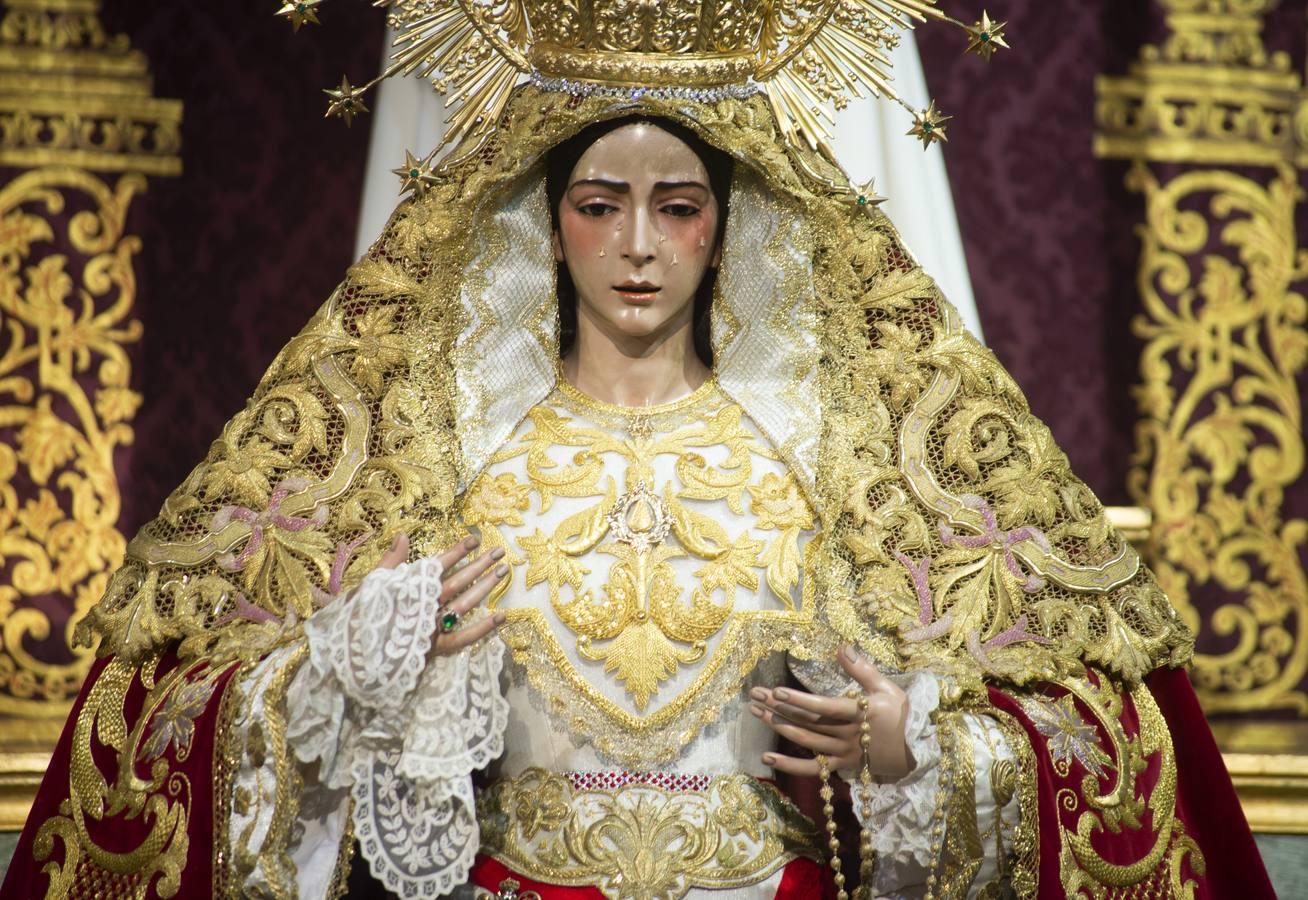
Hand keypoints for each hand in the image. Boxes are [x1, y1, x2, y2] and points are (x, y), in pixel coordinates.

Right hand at [373, 533, 507, 654]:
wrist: (352, 653)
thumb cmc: (360, 614)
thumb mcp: (372, 584)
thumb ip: (391, 560)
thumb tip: (403, 535)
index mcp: (409, 587)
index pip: (438, 565)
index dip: (457, 552)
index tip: (475, 540)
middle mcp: (424, 605)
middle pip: (457, 582)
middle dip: (479, 565)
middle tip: (499, 551)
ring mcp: (432, 627)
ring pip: (464, 605)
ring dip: (485, 587)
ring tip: (503, 572)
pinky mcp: (435, 648)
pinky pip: (463, 638)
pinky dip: (483, 628)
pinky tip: (502, 615)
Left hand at [750, 645, 911, 779]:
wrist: (916, 750)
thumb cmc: (900, 714)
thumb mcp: (886, 687)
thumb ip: (862, 669)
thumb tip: (841, 647)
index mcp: (859, 713)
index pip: (824, 707)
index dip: (800, 701)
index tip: (777, 691)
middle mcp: (848, 734)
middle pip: (808, 721)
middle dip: (779, 707)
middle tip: (754, 695)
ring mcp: (843, 752)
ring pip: (806, 741)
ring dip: (779, 727)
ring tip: (757, 713)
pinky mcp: (841, 766)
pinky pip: (812, 769)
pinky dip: (789, 766)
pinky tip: (767, 758)